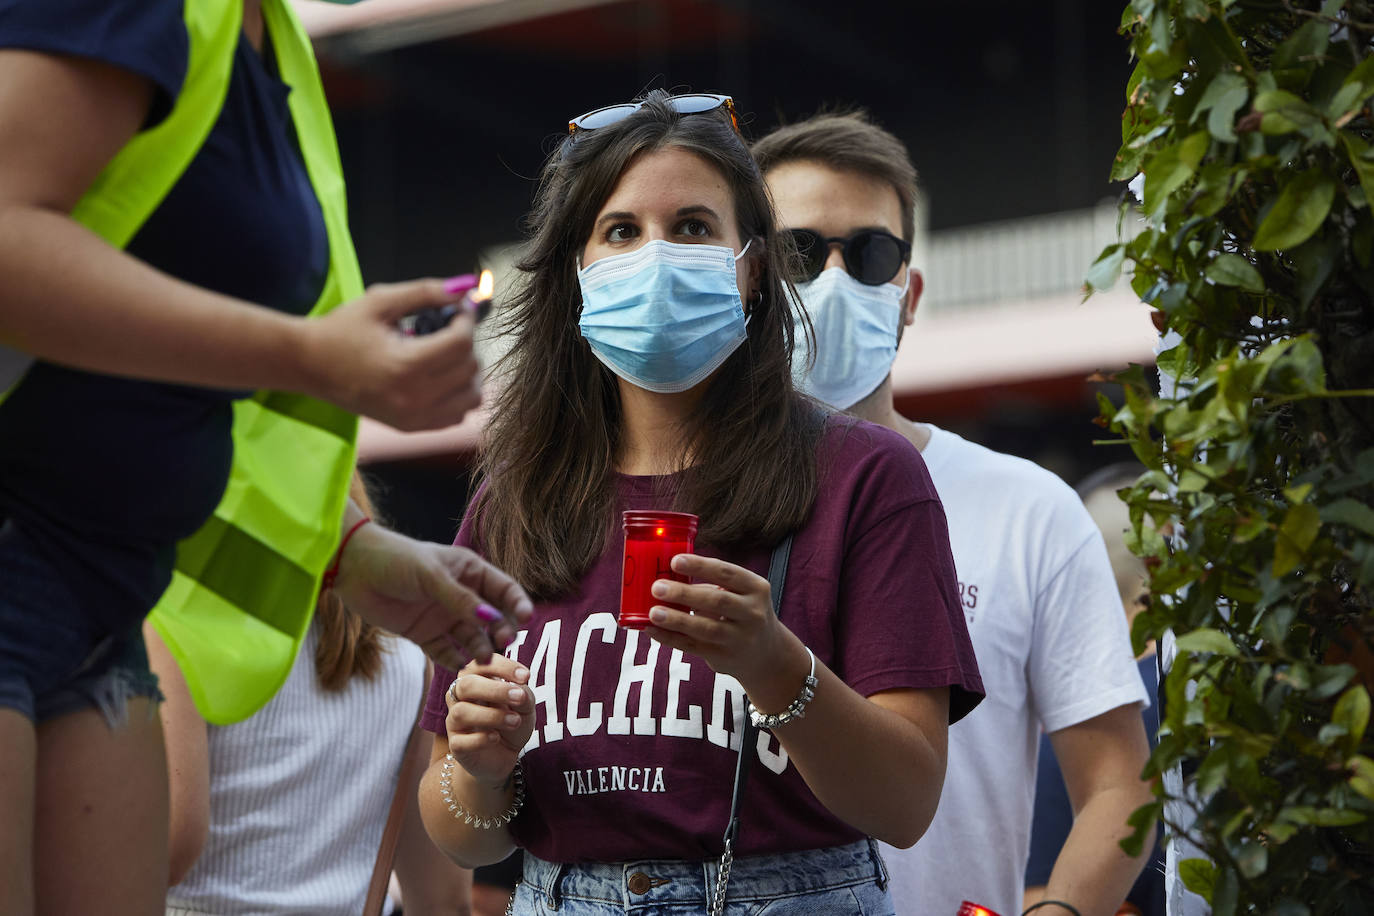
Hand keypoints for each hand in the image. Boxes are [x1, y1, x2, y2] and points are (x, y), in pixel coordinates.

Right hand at [300, 279, 481, 430]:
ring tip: (447, 353)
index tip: (458, 309)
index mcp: (405, 366)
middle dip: (466, 342)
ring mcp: (414, 418)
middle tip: (449, 327)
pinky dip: (458, 396)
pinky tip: (441, 377)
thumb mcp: (380, 301)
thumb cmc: (341, 330)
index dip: (466, 320)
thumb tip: (463, 289)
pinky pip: (457, 416)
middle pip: (469, 368)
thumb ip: (424, 292)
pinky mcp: (411, 427)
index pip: (461, 343)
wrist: (309, 365)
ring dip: (468, 371)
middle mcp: (414, 398)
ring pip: (472, 397)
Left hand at [331, 523, 532, 669]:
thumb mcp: (432, 576)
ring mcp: (444, 616)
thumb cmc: (396, 560)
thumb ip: (461, 600)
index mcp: (470, 572)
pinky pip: (446, 651)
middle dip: (502, 630)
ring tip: (483, 659)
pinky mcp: (424, 634)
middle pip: (493, 618)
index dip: (517, 604)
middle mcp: (462, 595)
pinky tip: (461, 666)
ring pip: (472, 638)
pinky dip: (455, 660)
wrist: (354, 569)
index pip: (504, 589)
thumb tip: (493, 619)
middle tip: (504, 643)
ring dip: (480, 648)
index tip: (527, 619)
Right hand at [444, 655, 533, 788]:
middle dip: (495, 689)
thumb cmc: (513, 722)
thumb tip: (518, 689)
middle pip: (465, 684)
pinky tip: (496, 738)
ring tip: (515, 721)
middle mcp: (461, 697)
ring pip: (461, 712)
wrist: (505, 756)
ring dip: (492, 716)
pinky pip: (461, 740)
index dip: (502, 667)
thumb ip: (522, 694)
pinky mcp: (456, 745)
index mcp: (477, 679)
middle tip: (519, 697)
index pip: (481, 664)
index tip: (526, 676)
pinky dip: (481, 739)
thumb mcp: (525, 705)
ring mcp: (455, 721)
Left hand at [643, 554, 806, 698]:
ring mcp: (740, 638)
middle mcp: (752, 613)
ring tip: (653, 613)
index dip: (700, 566)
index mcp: (756, 588)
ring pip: (705, 628)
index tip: (675, 561)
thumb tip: (667, 577)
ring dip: (677, 620)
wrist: (767, 654)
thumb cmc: (743, 613)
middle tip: (657, 587)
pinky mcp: (724, 657)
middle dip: (684, 593)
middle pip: (716, 601)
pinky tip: (652, 630)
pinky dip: (670, 638)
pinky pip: (693, 646)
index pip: (727, 573)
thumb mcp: (742, 594)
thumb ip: (714, 585)